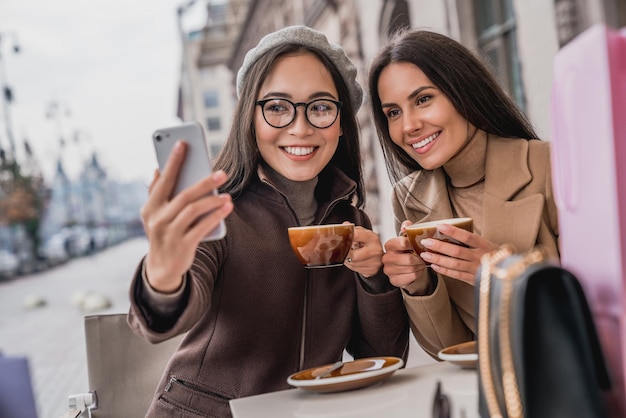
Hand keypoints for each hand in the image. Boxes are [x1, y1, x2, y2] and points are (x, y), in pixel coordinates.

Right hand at [140, 141, 233, 292]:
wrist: (162, 269)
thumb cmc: (163, 234)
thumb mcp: (154, 214)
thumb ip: (156, 193)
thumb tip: (158, 169)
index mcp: (150, 207)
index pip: (164, 180)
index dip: (173, 161)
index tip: (183, 144)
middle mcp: (157, 219)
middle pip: (184, 195)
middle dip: (204, 182)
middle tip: (222, 172)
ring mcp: (169, 233)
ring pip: (194, 210)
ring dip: (212, 200)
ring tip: (227, 195)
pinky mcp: (182, 245)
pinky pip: (202, 227)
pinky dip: (215, 216)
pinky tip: (226, 208)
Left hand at [343, 224, 383, 277]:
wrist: (379, 257)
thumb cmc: (370, 244)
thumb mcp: (363, 234)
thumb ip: (353, 229)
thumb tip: (344, 225)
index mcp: (372, 238)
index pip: (356, 235)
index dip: (345, 237)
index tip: (339, 237)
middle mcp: (374, 250)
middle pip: (353, 255)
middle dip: (345, 253)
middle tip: (341, 249)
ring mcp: (374, 262)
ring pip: (352, 263)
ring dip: (346, 259)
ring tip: (348, 254)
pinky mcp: (371, 270)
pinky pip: (355, 269)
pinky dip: (350, 265)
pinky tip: (352, 260)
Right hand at [382, 221, 429, 293]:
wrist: (403, 265)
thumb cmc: (406, 250)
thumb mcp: (407, 236)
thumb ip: (407, 227)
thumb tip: (406, 226)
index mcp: (389, 245)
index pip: (403, 243)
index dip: (414, 244)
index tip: (419, 245)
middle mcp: (386, 258)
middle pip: (409, 259)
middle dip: (419, 258)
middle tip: (423, 257)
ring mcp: (389, 270)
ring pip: (412, 269)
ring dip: (420, 266)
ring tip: (421, 262)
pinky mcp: (394, 280)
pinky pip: (411, 277)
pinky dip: (418, 273)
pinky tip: (417, 270)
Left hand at [419, 223, 497, 284]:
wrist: (509, 273)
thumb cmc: (493, 254)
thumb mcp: (486, 244)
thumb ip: (471, 240)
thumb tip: (450, 229)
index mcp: (484, 245)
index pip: (467, 236)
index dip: (453, 231)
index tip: (440, 226)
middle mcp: (480, 257)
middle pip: (457, 251)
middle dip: (439, 246)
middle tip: (425, 242)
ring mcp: (476, 270)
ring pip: (454, 264)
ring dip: (438, 259)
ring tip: (425, 255)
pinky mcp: (473, 280)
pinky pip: (456, 275)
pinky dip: (444, 270)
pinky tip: (434, 266)